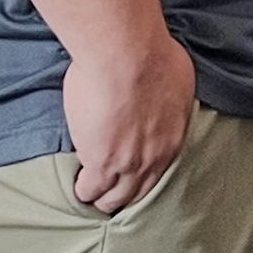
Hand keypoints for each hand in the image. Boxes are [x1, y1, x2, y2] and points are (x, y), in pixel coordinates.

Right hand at [63, 28, 196, 212]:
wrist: (127, 54)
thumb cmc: (151, 54)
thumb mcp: (175, 79)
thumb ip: (167, 96)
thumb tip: (162, 94)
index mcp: (175, 135)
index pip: (161, 169)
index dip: (143, 172)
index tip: (132, 171)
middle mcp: (157, 156)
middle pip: (139, 190)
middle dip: (125, 192)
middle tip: (111, 191)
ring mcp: (129, 163)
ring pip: (115, 197)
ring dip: (103, 196)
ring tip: (91, 195)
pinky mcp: (101, 164)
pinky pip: (89, 190)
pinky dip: (83, 190)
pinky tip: (77, 186)